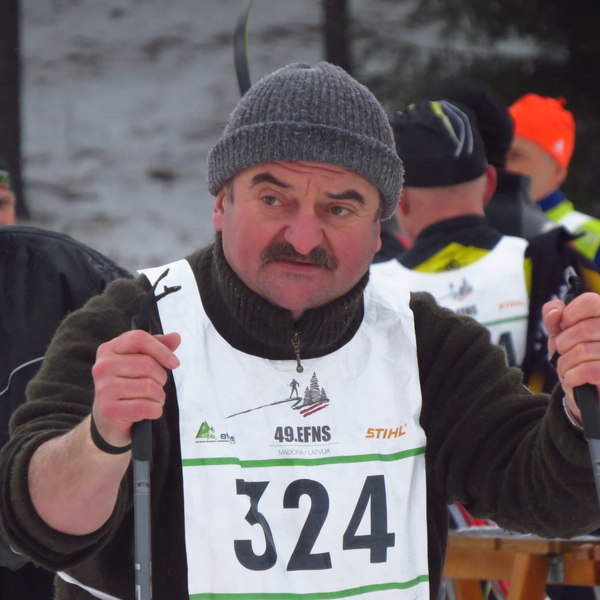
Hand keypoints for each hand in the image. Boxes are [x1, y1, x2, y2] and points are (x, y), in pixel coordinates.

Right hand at [91, 330, 180, 446]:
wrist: (109, 420)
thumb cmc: (129, 386)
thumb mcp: (142, 363)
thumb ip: (158, 348)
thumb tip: (176, 336)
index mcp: (108, 349)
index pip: (138, 338)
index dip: (161, 350)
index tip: (174, 363)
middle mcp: (102, 367)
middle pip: (147, 364)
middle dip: (160, 378)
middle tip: (156, 387)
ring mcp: (103, 389)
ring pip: (149, 387)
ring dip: (159, 396)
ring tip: (151, 400)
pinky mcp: (108, 410)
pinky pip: (145, 406)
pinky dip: (155, 410)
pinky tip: (149, 412)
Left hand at [543, 293, 599, 420]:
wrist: (584, 391)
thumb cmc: (574, 357)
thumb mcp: (560, 334)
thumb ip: (554, 317)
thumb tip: (554, 312)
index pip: (591, 301)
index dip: (571, 313)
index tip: (564, 325)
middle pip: (584, 328)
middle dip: (563, 342)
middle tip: (563, 351)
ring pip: (582, 350)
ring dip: (565, 362)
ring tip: (568, 367)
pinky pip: (587, 370)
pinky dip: (572, 376)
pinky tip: (573, 378)